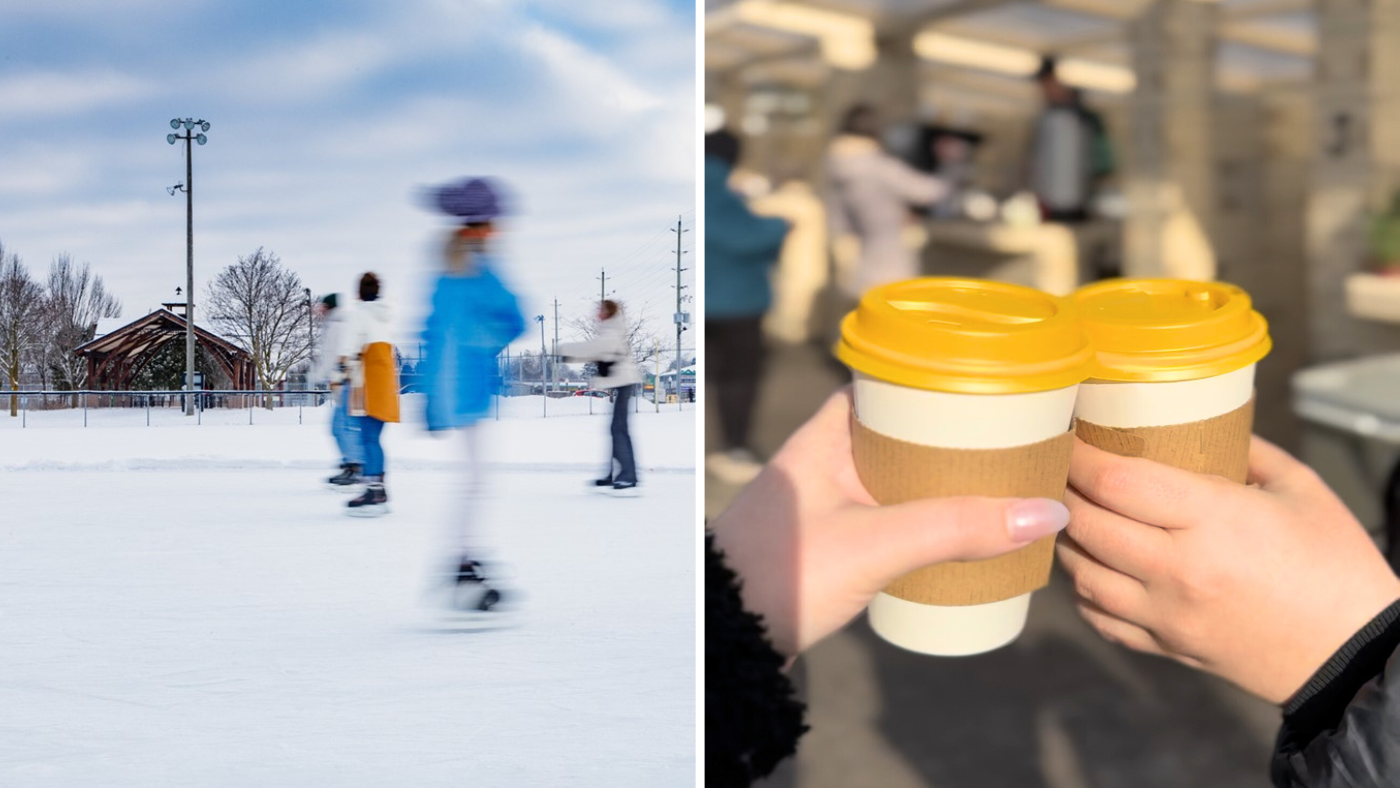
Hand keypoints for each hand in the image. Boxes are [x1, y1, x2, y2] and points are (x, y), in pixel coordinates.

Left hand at [708, 388, 1070, 657]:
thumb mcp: (875, 546)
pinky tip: (956, 539)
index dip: (934, 384)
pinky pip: (889, 521)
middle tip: (1011, 444)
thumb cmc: (779, 576)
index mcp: (822, 438)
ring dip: (941, 487)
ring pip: (897, 483)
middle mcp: (823, 465)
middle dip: (952, 442)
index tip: (987, 389)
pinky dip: (924, 523)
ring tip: (999, 490)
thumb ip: (954, 528)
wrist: (723, 644)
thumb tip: (1044, 512)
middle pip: (900, 437)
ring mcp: (826, 508)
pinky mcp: (831, 549)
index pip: (884, 388)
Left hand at [1059, 436, 1399, 703]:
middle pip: (1086, 524)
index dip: (1079, 456)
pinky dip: (1084, 590)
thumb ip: (1243, 448)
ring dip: (1067, 540)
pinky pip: (1100, 618)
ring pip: (1082, 575)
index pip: (1116, 482)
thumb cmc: (1334, 563)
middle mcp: (1179, 570)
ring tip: (1069, 512)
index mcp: (1213, 521)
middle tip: (1056, 468)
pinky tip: (1090, 565)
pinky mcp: (1166, 647)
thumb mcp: (1298, 487)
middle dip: (1061, 491)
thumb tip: (1194, 420)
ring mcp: (1167, 614)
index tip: (1067, 436)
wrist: (1355, 653)